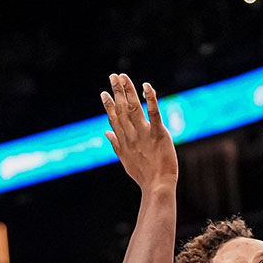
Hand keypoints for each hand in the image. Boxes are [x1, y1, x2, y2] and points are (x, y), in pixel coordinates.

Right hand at [100, 73, 177, 189]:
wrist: (157, 186)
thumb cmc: (143, 176)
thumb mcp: (125, 160)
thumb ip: (116, 144)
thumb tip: (106, 133)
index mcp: (124, 140)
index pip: (114, 118)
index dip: (108, 105)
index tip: (104, 92)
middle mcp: (131, 134)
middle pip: (122, 109)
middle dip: (117, 91)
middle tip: (113, 76)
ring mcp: (144, 133)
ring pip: (134, 107)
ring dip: (128, 90)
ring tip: (123, 77)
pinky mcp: (158, 133)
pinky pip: (154, 113)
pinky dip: (150, 98)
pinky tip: (147, 86)